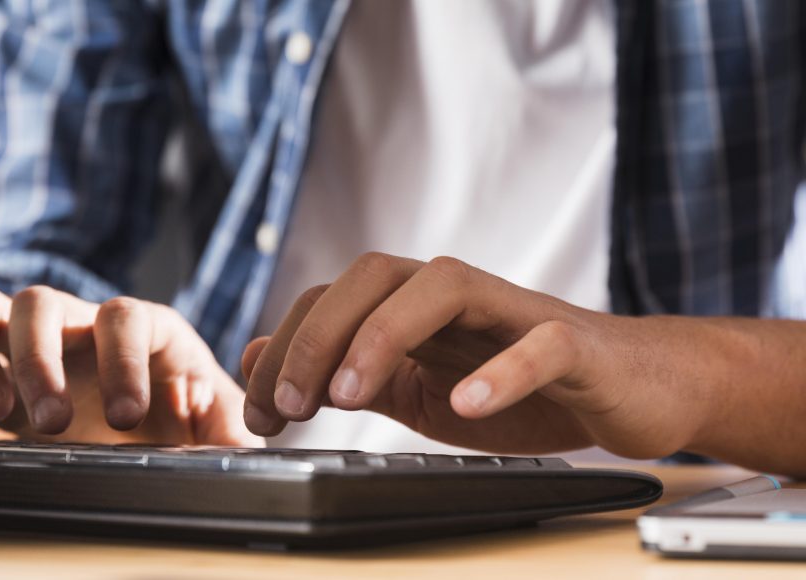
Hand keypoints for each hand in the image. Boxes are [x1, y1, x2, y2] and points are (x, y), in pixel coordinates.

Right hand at [0, 285, 261, 445]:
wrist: (139, 429)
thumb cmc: (178, 420)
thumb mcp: (213, 426)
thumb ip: (232, 427)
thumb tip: (245, 432)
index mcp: (138, 330)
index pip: (124, 315)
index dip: (124, 359)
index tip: (130, 417)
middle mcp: (75, 323)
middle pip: (40, 301)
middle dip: (40, 359)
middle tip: (51, 421)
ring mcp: (23, 341)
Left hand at [242, 252, 722, 458]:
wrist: (630, 390)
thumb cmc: (524, 388)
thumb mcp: (416, 390)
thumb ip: (347, 373)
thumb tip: (262, 359)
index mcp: (415, 307)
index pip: (334, 298)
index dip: (287, 347)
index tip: (264, 414)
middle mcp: (457, 296)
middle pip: (375, 275)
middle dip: (319, 335)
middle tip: (290, 405)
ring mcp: (515, 313)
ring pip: (445, 287)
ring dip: (385, 336)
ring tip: (351, 396)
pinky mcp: (574, 344)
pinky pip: (539, 344)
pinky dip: (500, 370)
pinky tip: (466, 403)